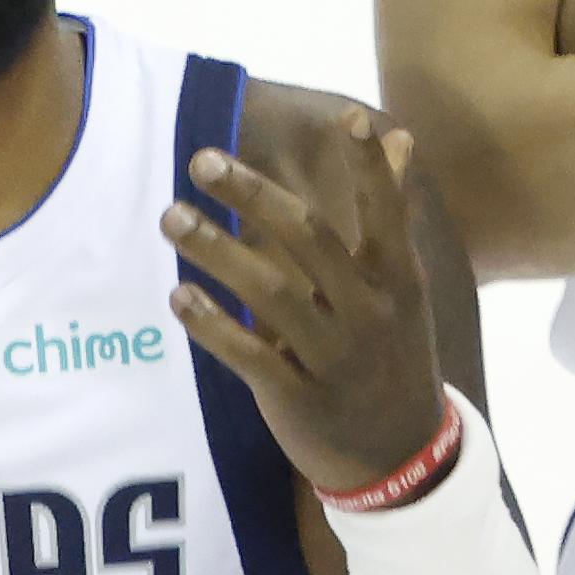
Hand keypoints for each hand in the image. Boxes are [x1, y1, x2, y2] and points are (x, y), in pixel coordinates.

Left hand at [162, 107, 450, 498]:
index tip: (349, 116)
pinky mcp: (299, 398)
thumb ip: (393, 214)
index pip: (386, 213)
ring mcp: (335, 357)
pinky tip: (178, 297)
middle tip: (201, 158)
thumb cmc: (393, 354)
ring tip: (170, 217)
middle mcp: (369, 312)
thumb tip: (401, 138)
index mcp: (398, 281)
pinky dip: (213, 325)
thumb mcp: (404, 289)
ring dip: (216, 251)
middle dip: (254, 194)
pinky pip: (250, 356)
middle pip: (309, 239)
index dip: (369, 168)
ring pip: (271, 293)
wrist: (401, 458)